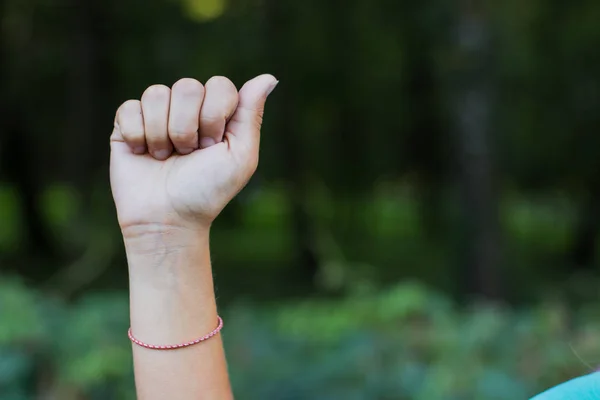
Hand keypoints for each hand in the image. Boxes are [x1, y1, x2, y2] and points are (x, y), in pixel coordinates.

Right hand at [109, 74, 277, 235]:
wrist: (167, 218)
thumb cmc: (208, 191)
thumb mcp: (240, 156)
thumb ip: (250, 114)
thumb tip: (269, 77)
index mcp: (217, 112)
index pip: (219, 85)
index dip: (214, 116)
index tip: (212, 146)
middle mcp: (188, 108)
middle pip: (187, 86)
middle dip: (188, 127)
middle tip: (188, 154)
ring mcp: (157, 114)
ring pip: (156, 94)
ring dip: (162, 134)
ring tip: (166, 157)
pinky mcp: (127, 124)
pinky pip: (129, 108)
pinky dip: (138, 136)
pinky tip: (143, 155)